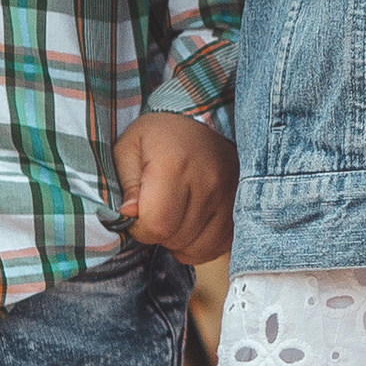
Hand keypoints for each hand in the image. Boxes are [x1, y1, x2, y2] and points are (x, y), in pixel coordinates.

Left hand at [114, 111, 237, 265]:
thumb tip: (130, 216)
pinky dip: (200, 245)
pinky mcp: (239, 206)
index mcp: (174, 166)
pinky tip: (191, 226)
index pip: (156, 225)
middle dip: (158, 233)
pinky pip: (218, 246)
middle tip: (155, 211)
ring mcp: (228, 196)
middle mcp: (207, 182)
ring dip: (179, 241)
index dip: (140, 228)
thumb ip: (125, 185)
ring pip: (197, 247)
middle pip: (175, 238)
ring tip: (173, 217)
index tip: (137, 214)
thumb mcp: (129, 148)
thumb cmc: (158, 135)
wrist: (201, 118)